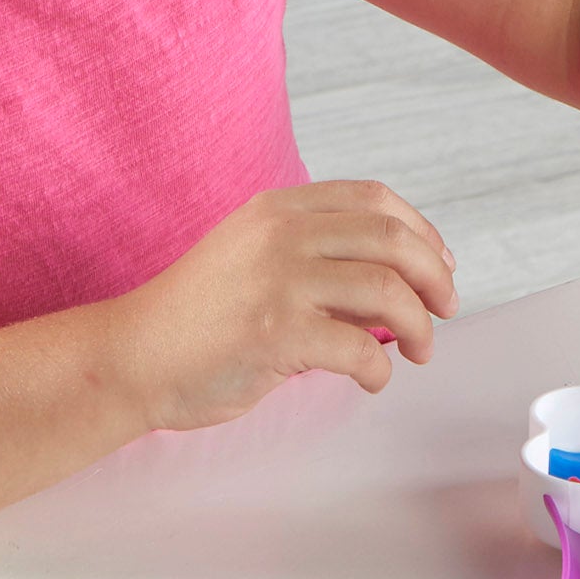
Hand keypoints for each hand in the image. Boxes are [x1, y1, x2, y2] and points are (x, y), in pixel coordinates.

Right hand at [114, 180, 459, 430]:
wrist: (131, 357)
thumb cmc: (196, 319)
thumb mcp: (253, 259)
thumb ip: (315, 260)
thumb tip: (396, 287)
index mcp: (278, 209)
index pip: (374, 199)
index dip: (421, 231)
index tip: (440, 264)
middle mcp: (281, 235)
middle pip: (392, 239)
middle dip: (435, 276)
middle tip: (447, 310)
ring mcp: (278, 281)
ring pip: (386, 290)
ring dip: (419, 326)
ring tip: (420, 351)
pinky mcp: (275, 333)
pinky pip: (359, 347)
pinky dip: (380, 368)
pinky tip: (372, 379)